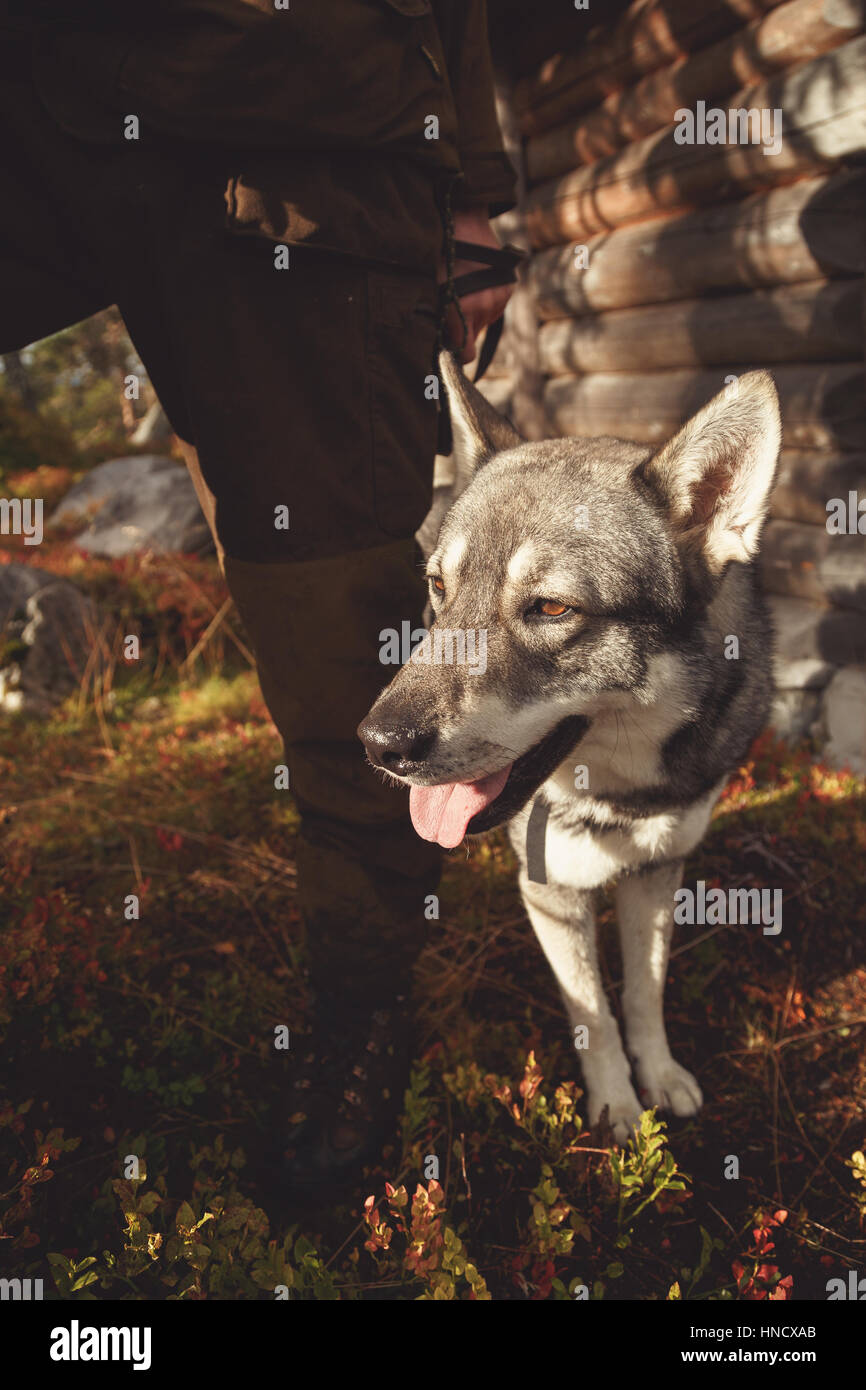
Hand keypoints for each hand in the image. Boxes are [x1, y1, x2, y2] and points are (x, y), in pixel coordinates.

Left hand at [438, 205, 514, 364]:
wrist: (466, 227)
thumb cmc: (446, 260)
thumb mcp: (439, 292)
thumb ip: (446, 322)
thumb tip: (450, 345)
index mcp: (463, 311)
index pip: (466, 353)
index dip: (459, 356)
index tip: (453, 352)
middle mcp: (484, 309)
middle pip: (475, 336)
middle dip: (466, 328)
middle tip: (455, 307)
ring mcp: (499, 299)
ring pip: (486, 321)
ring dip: (478, 314)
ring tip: (468, 289)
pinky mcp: (508, 289)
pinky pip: (496, 307)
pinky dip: (488, 301)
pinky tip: (480, 283)